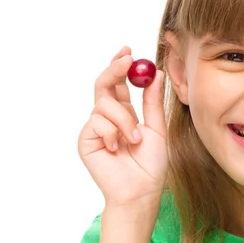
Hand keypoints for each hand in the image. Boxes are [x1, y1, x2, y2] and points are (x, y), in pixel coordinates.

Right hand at [78, 46, 168, 208]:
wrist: (141, 191)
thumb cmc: (150, 165)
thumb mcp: (157, 129)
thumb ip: (153, 102)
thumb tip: (155, 74)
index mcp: (125, 114)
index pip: (119, 85)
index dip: (121, 67)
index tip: (129, 51)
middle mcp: (108, 118)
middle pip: (104, 85)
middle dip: (115, 70)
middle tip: (126, 59)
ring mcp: (96, 128)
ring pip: (105, 104)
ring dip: (124, 119)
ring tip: (135, 139)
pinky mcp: (86, 139)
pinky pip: (98, 121)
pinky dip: (113, 132)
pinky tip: (118, 148)